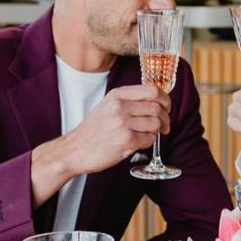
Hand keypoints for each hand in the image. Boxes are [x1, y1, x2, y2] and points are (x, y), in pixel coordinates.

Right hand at [31, 85, 170, 207]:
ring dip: (157, 131)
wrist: (74, 150)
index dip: (165, 99)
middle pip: (157, 107)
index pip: (152, 90)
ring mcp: (123, 123)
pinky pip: (149, 139)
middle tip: (164, 126)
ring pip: (156, 124)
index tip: (166, 107)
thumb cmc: (93, 131)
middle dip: (165, 118)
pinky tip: (139, 143)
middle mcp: (120, 106)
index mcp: (117, 95)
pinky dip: (149, 142)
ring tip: (150, 135)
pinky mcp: (126, 140)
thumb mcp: (108, 106)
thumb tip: (157, 101)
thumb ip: (129, 101)